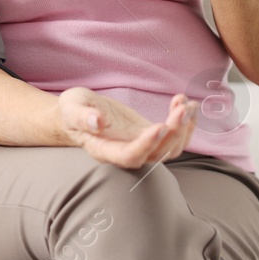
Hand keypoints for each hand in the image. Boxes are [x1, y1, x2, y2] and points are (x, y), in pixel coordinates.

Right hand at [57, 88, 197, 169]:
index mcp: (105, 150)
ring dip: (183, 128)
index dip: (146, 145)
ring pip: (170, 148)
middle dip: (173, 132)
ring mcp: (140, 144)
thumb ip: (82, 116)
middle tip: (182, 108)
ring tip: (186, 103)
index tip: (159, 126)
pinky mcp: (148, 134)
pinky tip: (185, 103)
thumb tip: (97, 122)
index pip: (129, 156)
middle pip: (157, 154)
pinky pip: (172, 135)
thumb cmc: (72, 111)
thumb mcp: (72, 107)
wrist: (78, 112)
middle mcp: (126, 152)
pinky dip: (183, 122)